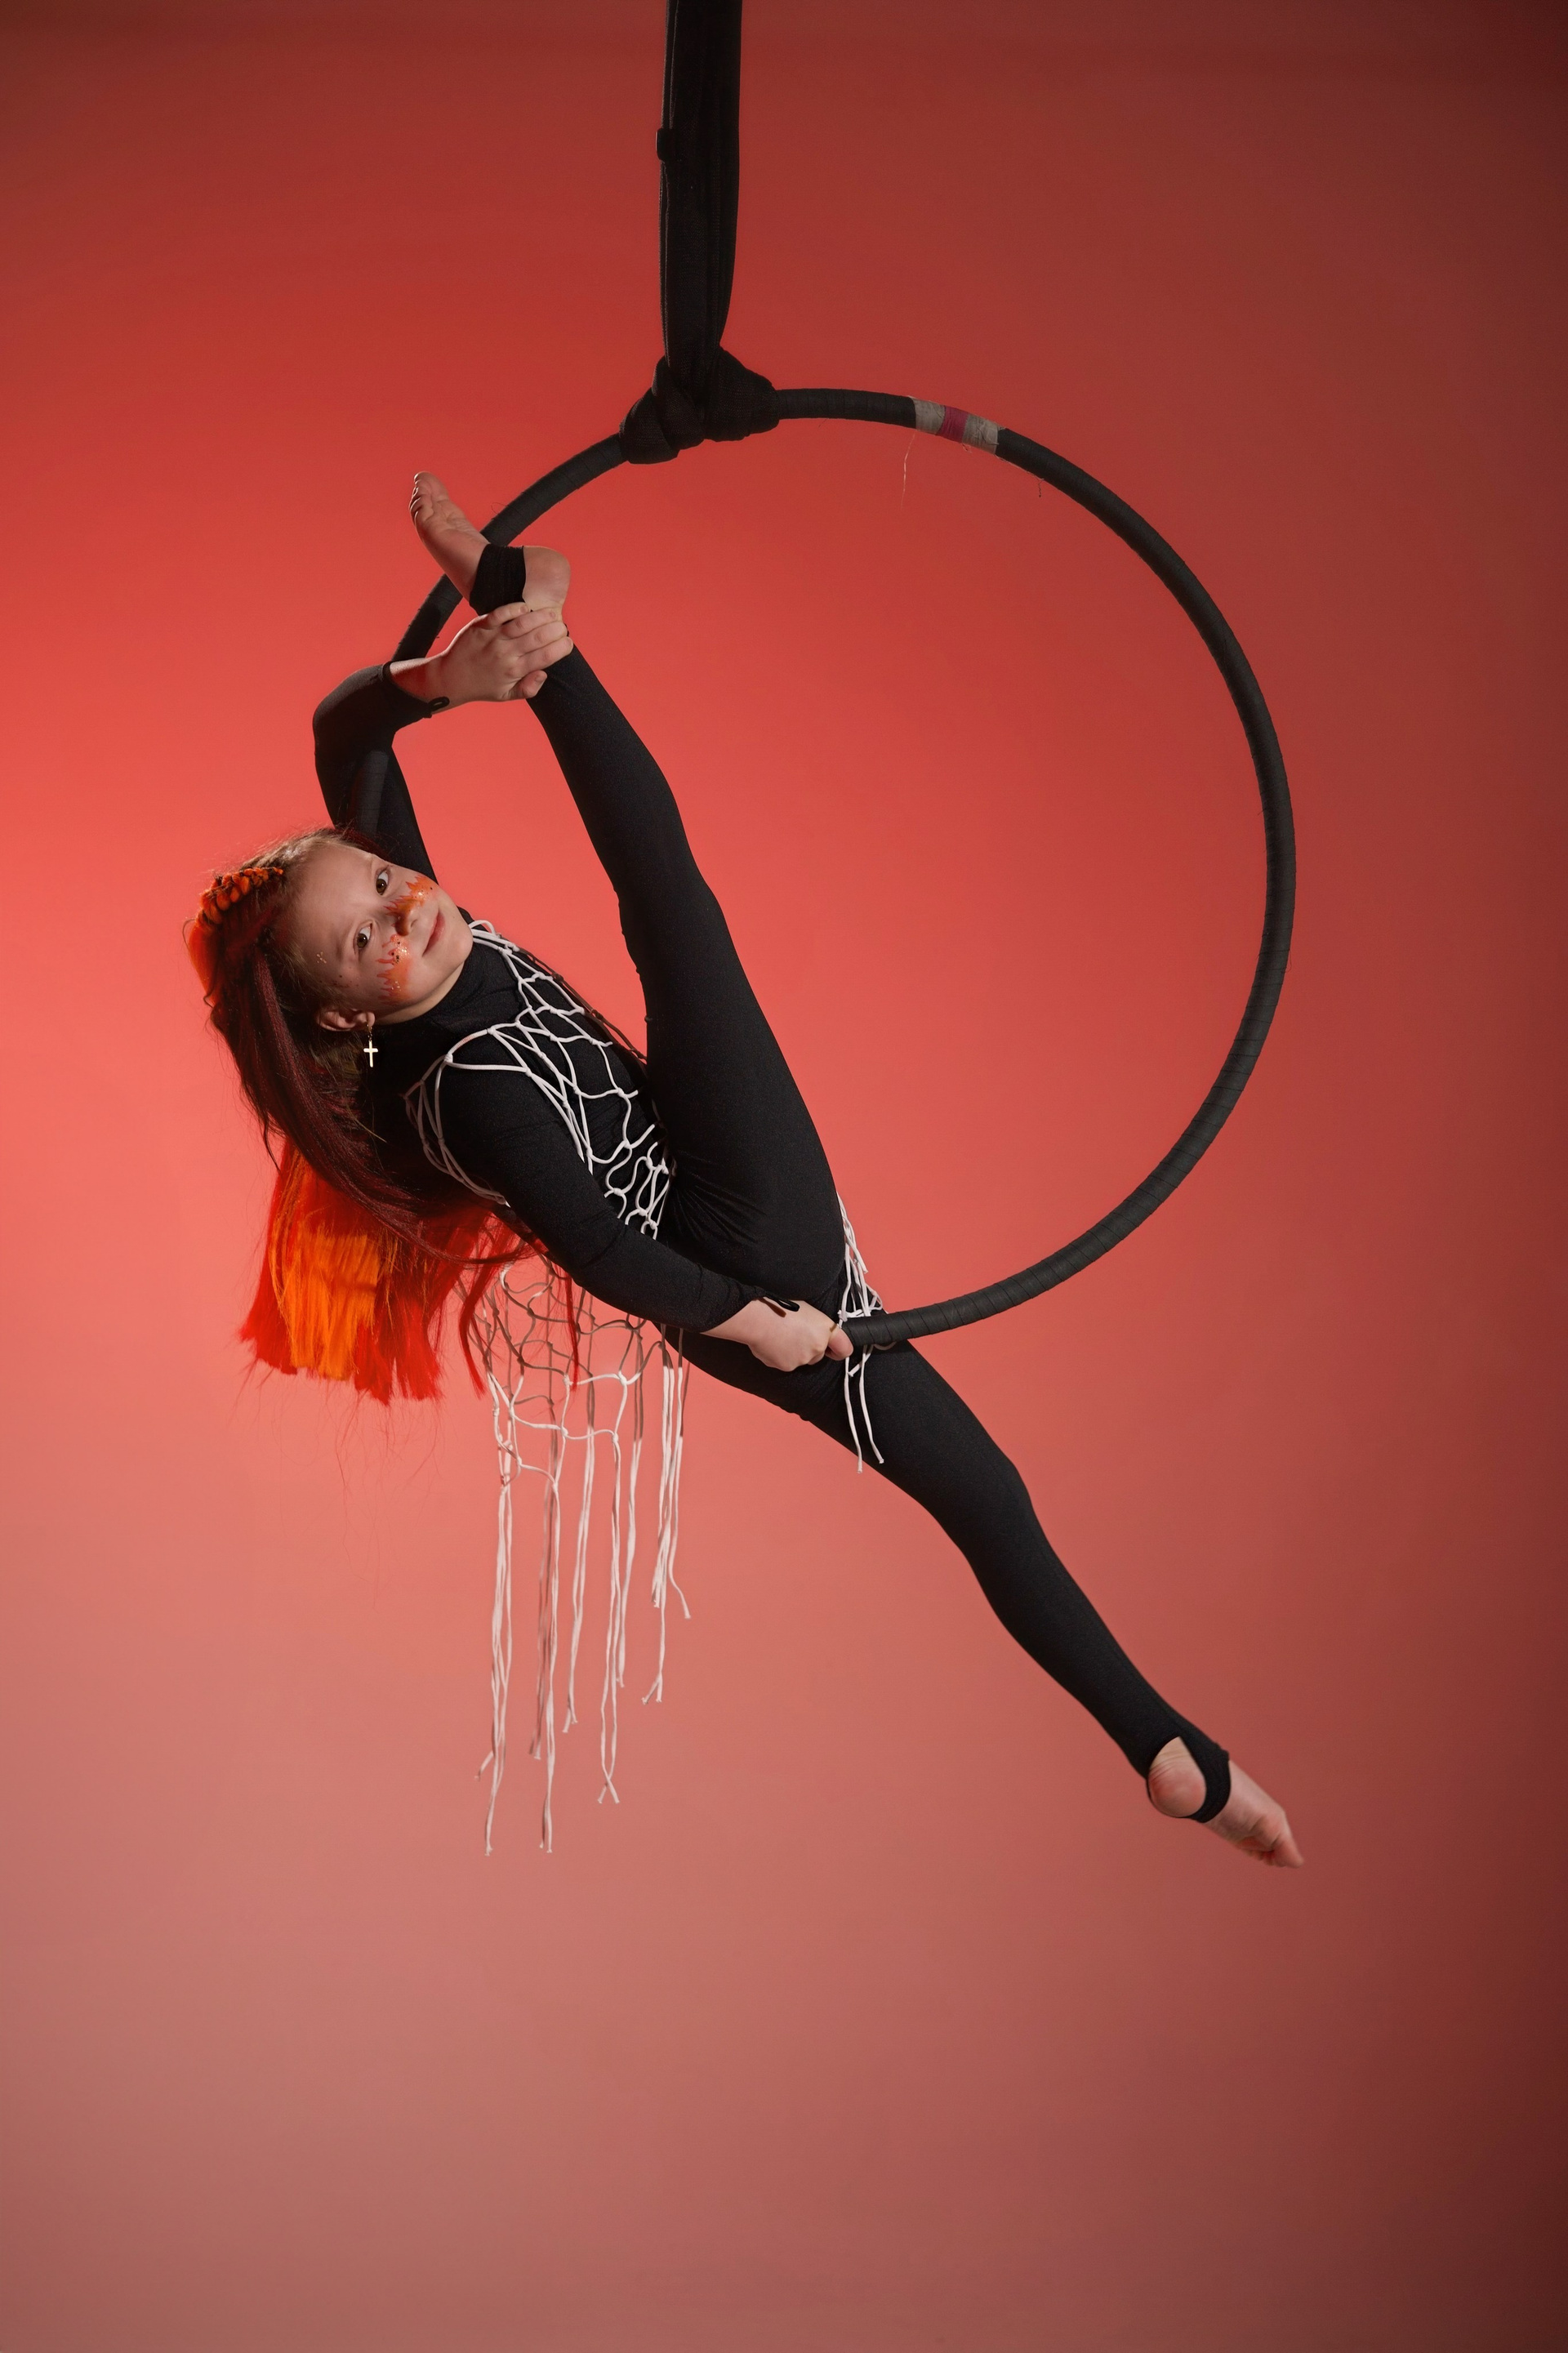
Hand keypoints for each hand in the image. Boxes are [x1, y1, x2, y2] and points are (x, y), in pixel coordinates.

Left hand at [430, 603, 572, 704]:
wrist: (451, 677)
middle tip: (562, 627)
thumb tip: (544, 673)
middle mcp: (505, 654)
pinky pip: (499, 614)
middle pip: (537, 638)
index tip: (568, 643)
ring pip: (521, 624)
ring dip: (540, 616)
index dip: (561, 648)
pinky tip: (525, 608)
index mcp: (514, 671)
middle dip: (555, 630)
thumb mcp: (506, 695)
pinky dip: (513, 608)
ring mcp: (493, 639)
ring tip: (552, 613)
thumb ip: (528, 688)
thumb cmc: (482, 686)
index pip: (545, 657)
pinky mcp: (481, 626)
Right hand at [706, 1296, 853, 1371]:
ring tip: (779, 1337)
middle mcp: (818, 1347)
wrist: (757, 1318)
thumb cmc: (780, 1304)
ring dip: (794, 1352)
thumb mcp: (806, 1309)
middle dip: (810, 1348)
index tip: (833, 1349)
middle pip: (818, 1354)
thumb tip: (813, 1332)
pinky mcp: (787, 1367)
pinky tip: (771, 1344)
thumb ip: (815, 1325)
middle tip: (794, 1334)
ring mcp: (802, 1359)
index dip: (839, 1349)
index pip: (844, 1348)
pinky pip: (786, 1363)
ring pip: (802, 1360)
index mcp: (825, 1329)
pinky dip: (780, 1357)